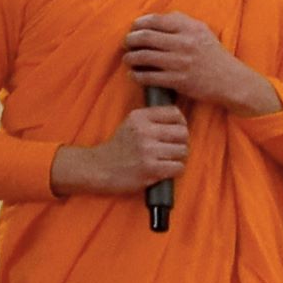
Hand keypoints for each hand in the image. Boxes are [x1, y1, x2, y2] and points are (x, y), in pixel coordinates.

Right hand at [50, 99, 190, 203]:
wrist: (99, 168)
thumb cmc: (119, 148)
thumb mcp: (130, 124)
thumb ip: (152, 119)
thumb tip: (181, 121)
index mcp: (139, 117)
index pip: (175, 113)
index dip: (181, 123)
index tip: (174, 131)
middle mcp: (143, 131)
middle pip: (183, 133)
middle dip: (181, 142)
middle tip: (170, 148)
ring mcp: (147, 150)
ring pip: (183, 151)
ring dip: (177, 158)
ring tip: (164, 160)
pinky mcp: (150, 168)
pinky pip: (178, 167)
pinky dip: (174, 170)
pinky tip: (162, 170)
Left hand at [119, 11, 280, 121]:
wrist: (232, 81)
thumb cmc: (213, 55)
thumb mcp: (202, 31)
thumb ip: (181, 21)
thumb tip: (154, 18)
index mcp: (190, 28)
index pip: (155, 20)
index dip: (138, 24)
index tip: (133, 28)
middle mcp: (185, 43)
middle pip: (145, 37)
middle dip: (130, 40)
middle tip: (126, 44)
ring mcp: (181, 63)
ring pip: (144, 57)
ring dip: (130, 58)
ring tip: (128, 59)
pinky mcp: (179, 81)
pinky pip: (149, 77)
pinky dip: (136, 76)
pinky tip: (133, 75)